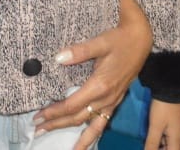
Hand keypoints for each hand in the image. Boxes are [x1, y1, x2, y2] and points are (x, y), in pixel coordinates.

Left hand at [32, 18, 152, 147]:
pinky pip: (103, 121)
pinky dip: (93, 133)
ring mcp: (112, 101)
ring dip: (78, 138)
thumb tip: (58, 58)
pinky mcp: (116, 100)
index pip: (71, 105)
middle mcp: (106, 98)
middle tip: (38, 129)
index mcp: (100, 85)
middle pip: (78, 118)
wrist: (141, 41)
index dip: (54, 112)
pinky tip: (87, 139)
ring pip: (93, 126)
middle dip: (57, 125)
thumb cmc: (119, 40)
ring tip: (68, 149)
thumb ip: (79, 51)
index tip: (39, 116)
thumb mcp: (100, 42)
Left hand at [144, 100, 179, 149]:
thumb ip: (152, 142)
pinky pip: (173, 134)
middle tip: (152, 146)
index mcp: (178, 138)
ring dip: (164, 144)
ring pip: (174, 142)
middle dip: (165, 149)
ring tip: (152, 142)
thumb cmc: (163, 108)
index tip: (152, 149)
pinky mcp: (177, 120)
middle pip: (176, 148)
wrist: (171, 88)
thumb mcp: (155, 126)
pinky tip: (157, 134)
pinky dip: (165, 138)